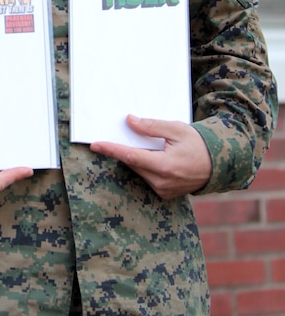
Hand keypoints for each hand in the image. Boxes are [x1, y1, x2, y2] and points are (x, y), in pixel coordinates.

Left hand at [90, 115, 211, 199]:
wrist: (218, 165)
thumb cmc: (198, 144)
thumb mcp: (176, 129)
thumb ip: (151, 127)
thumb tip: (129, 121)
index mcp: (165, 166)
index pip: (130, 157)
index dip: (111, 150)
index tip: (95, 145)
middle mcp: (162, 182)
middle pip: (133, 163)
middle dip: (126, 149)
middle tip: (126, 135)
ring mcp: (163, 190)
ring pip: (139, 170)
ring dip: (139, 158)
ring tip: (157, 148)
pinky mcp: (165, 194)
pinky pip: (147, 177)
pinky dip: (147, 166)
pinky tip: (158, 158)